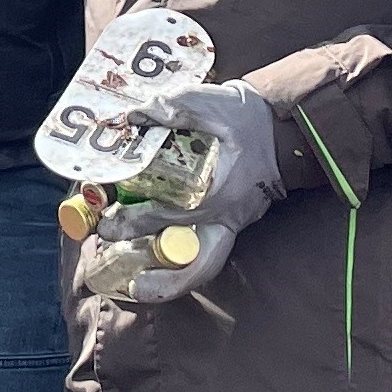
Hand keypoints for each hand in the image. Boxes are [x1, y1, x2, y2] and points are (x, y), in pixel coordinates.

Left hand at [84, 82, 284, 306]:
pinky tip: (149, 273)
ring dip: (171, 284)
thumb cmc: (244, 116)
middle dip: (156, 270)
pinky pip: (206, 259)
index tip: (108, 223)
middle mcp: (227, 215)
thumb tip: (130, 115)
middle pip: (196, 260)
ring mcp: (231, 225)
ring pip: (205, 268)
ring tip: (134, 289)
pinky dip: (180, 271)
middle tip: (116, 265)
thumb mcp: (211, 102)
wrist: (284, 127)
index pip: (176, 214)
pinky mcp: (229, 227)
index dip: (138, 223)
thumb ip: (173, 108)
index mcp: (220, 188)